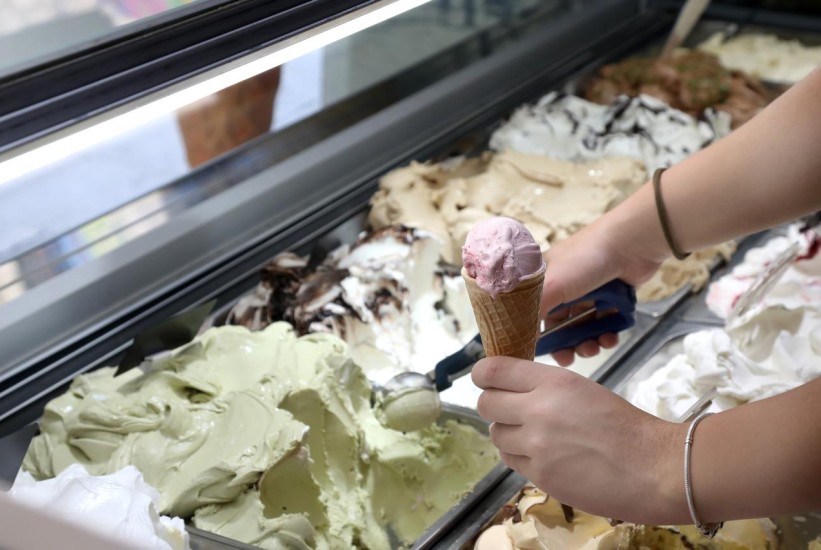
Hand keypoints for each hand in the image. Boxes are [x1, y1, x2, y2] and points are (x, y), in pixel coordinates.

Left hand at [473, 356, 685, 523]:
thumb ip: (543, 387)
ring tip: (533, 435)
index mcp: (553, 382)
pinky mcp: (540, 475)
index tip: (484, 378)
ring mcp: (537, 446)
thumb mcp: (581, 389)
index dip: (483, 374)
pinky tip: (543, 454)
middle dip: (494, 405)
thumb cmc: (624, 425)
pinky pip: (512, 461)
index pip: (493, 370)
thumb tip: (507, 388)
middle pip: (485, 404)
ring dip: (508, 433)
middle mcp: (538, 410)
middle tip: (509, 408)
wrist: (653, 467)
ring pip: (496, 434)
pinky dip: (520, 456)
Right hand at [541, 217, 661, 365]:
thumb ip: (532, 312)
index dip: (535, 334)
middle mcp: (563, 286)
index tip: (541, 353)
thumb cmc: (585, 259)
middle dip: (565, 344)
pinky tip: (610, 337)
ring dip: (587, 342)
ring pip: (583, 327)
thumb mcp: (551, 285)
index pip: (532, 313)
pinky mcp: (611, 298)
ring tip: (593, 348)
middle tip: (570, 358)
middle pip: (559, 325)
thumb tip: (517, 335)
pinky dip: (607, 334)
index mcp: (542, 280)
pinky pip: (604, 324)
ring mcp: (588, 292)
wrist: (631, 244)